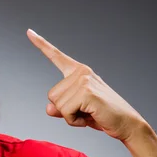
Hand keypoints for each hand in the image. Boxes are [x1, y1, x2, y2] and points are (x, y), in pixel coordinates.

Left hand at [26, 29, 147, 141]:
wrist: (127, 124)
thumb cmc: (102, 115)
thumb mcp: (76, 110)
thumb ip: (60, 108)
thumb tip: (49, 108)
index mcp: (78, 72)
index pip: (56, 56)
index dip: (41, 44)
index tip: (29, 32)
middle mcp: (81, 72)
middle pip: (51, 95)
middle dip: (65, 110)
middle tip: (85, 111)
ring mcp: (84, 80)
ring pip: (57, 105)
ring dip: (71, 117)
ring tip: (89, 113)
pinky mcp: (87, 92)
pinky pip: (66, 112)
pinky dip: (74, 121)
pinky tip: (89, 117)